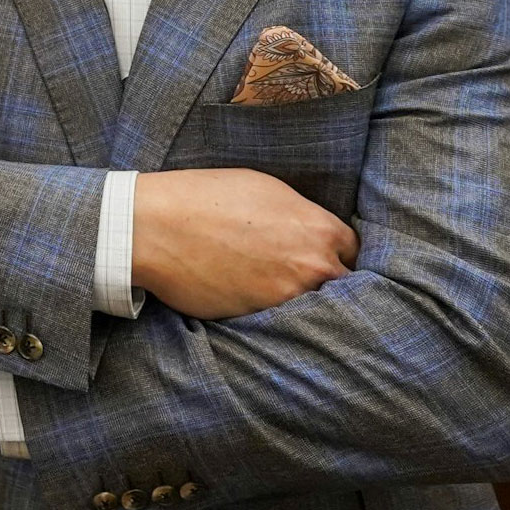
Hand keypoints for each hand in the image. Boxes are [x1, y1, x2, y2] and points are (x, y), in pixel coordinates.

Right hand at [132, 168, 358, 318]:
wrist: (155, 227)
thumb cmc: (204, 197)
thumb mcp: (264, 188)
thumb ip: (301, 215)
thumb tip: (312, 233)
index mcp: (318, 230)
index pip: (355, 252)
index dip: (339, 253)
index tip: (326, 255)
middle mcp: (312, 268)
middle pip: (344, 286)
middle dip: (329, 281)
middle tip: (304, 275)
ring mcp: (286, 299)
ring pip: (315, 309)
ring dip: (303, 301)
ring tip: (277, 288)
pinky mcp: (259, 320)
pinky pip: (280, 321)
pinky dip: (272, 312)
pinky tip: (252, 296)